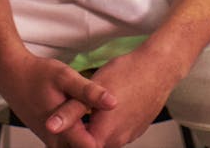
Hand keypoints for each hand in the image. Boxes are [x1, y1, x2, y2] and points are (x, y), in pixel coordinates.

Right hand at [0, 48, 116, 147]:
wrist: (11, 74)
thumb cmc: (36, 74)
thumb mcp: (65, 76)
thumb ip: (89, 91)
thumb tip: (113, 102)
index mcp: (64, 131)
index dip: (106, 136)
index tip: (114, 121)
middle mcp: (56, 141)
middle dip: (98, 136)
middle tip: (105, 116)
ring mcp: (51, 140)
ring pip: (75, 146)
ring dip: (87, 134)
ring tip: (94, 115)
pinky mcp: (48, 135)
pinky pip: (67, 142)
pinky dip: (77, 132)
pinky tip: (83, 115)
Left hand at [44, 43, 176, 147]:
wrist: (158, 68)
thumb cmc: (127, 75)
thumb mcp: (92, 89)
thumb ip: (70, 112)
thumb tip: (51, 126)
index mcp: (103, 135)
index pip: (77, 146)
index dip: (68, 137)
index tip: (63, 125)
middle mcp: (117, 141)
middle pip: (91, 145)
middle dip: (81, 133)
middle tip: (76, 114)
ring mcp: (129, 136)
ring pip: (105, 139)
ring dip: (95, 128)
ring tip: (91, 108)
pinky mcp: (136, 129)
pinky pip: (118, 133)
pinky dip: (109, 124)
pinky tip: (107, 107)